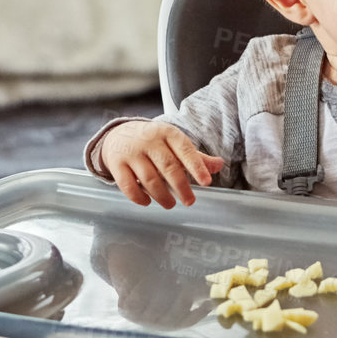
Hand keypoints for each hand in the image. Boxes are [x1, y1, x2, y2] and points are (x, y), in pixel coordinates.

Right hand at [98, 121, 225, 207]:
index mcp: (167, 133)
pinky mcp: (117, 164)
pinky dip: (139, 197)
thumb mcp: (174, 143)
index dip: (197, 166)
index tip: (206, 182)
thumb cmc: (153, 142)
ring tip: (170, 204)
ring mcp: (132, 152)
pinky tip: (147, 202)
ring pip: (149, 178)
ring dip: (162, 196)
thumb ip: (196, 157)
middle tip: (190, 201)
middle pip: (168, 166)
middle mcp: (149, 141)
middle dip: (181, 187)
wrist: (118, 135)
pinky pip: (128, 185)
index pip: (185, 149)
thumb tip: (219, 165)